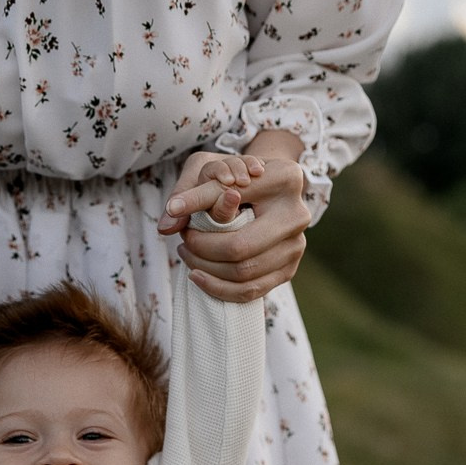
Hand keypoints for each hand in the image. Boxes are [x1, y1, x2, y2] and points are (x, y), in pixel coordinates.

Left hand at [159, 151, 310, 300]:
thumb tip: (168, 221)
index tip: (178, 221)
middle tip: (184, 243)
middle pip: (239, 249)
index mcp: (285, 179)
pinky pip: (252, 291)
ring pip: (244, 275)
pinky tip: (200, 277)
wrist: (266, 192)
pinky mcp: (289, 269)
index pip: (233, 205)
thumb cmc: (236, 177)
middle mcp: (297, 214)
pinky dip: (220, 289)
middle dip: (203, 251)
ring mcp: (296, 245)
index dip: (201, 214)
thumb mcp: (213, 172)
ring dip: (208, 271)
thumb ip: (191, 193)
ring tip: (189, 257)